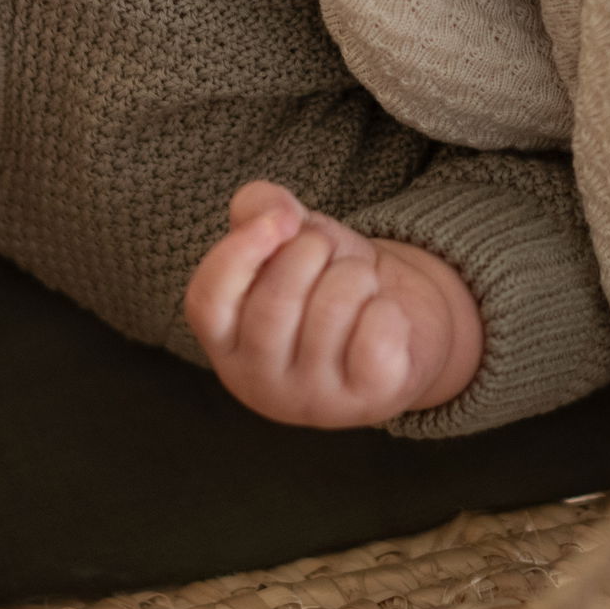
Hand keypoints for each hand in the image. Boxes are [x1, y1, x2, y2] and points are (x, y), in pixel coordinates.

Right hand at [183, 182, 483, 427]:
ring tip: (358, 285)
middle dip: (312, 251)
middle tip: (328, 251)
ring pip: (332, 310)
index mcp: (225, 342)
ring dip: (355, 275)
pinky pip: (377, 334)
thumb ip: (259, 208)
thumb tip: (276, 215)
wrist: (401, 322)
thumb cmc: (328, 280)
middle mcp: (258, 381)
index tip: (283, 218)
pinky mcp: (368, 400)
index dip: (240, 251)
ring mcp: (312, 400)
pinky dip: (387, 309)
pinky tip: (383, 318)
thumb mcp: (288, 236)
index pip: (208, 301)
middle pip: (274, 302)